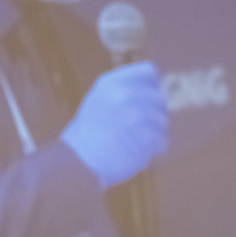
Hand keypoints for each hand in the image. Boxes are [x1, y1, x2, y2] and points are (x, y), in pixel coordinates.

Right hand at [60, 62, 168, 189]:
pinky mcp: (143, 137)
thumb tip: (154, 90)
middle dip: (153, 114)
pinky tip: (142, 153)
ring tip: (138, 142)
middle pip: (158, 98)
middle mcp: (124, 95)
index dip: (149, 88)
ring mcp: (134, 116)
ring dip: (155, 132)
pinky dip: (155, 148)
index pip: (148, 73)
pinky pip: (162, 140)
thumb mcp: (98, 101)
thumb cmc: (86, 135)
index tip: (142, 103)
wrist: (74, 163)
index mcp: (111, 83)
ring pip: (162, 120)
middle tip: (140, 129)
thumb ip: (122, 91)